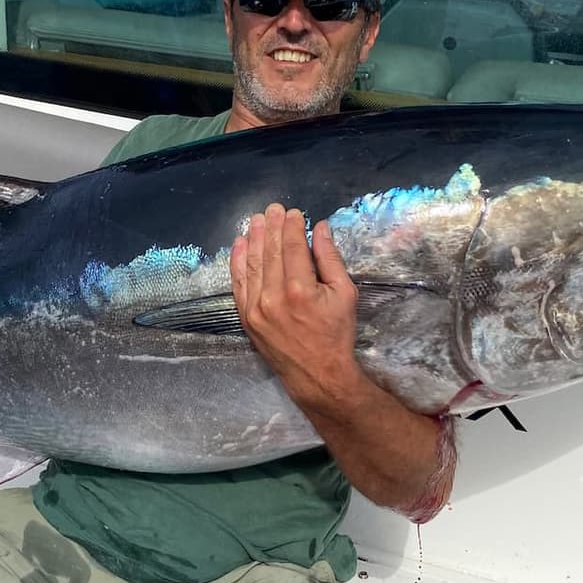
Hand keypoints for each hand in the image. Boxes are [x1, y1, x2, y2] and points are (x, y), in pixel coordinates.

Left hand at [230, 203, 363, 408]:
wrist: (318, 374)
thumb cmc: (336, 333)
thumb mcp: (345, 294)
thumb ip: (330, 258)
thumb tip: (320, 228)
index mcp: (301, 290)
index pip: (293, 247)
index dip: (292, 226)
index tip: (292, 212)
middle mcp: (274, 297)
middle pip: (271, 252)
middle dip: (272, 227)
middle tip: (273, 208)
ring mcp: (256, 308)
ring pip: (252, 264)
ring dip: (254, 238)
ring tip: (257, 220)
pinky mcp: (246, 317)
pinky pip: (239, 283)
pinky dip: (238, 261)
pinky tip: (240, 243)